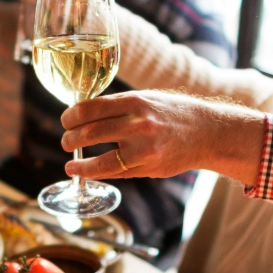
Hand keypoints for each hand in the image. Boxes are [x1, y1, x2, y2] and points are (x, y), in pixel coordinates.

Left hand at [61, 90, 265, 186]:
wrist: (207, 131)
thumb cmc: (171, 112)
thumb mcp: (145, 99)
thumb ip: (116, 107)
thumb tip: (81, 115)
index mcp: (133, 101)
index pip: (88, 109)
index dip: (70, 117)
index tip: (65, 121)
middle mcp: (137, 124)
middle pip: (88, 134)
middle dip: (70, 139)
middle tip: (66, 141)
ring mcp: (144, 148)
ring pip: (99, 161)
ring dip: (79, 164)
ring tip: (71, 164)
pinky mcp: (148, 167)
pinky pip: (114, 173)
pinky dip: (95, 173)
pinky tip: (84, 172)